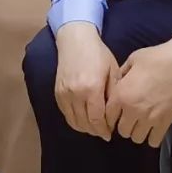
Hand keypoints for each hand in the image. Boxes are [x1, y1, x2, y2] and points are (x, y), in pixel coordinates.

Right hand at [54, 22, 120, 139]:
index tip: (111, 133)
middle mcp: (75, 93)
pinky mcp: (57, 91)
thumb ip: (113, 95)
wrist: (75, 39)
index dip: (104, 130)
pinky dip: (74, 120)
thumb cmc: (98, 53)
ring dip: (85, 128)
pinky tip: (83, 119)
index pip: (97, 119)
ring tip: (94, 127)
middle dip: (96, 131)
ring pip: (74, 121)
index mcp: (91, 88)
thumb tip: (114, 116)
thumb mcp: (112, 71)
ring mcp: (64, 93)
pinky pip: (65, 113)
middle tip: (104, 132)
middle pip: (85, 123)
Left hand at [105, 31, 171, 146]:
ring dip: (136, 132)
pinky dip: (151, 137)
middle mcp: (133, 110)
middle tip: (128, 117)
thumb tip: (117, 83)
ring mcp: (149, 119)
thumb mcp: (131, 61)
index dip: (109, 116)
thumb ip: (121, 75)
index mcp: (121, 94)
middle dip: (123, 125)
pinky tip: (152, 128)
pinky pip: (153, 141)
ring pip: (136, 138)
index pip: (108, 116)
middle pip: (122, 130)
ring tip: (140, 123)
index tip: (114, 114)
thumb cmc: (155, 58)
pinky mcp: (165, 123)